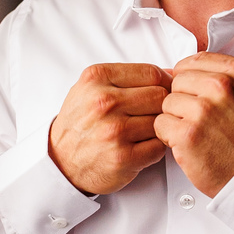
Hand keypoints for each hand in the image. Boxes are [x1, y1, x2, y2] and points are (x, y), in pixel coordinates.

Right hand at [49, 63, 173, 194]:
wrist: (61, 160)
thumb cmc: (80, 123)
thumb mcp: (91, 87)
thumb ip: (127, 77)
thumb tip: (171, 73)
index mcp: (97, 78)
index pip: (151, 73)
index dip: (165, 82)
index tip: (165, 90)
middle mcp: (104, 102)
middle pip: (160, 96)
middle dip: (162, 105)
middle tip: (153, 113)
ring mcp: (114, 130)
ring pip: (162, 121)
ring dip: (159, 127)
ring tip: (143, 131)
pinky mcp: (124, 157)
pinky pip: (159, 147)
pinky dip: (155, 147)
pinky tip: (140, 146)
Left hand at [154, 52, 233, 196]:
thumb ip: (228, 77)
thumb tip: (192, 70)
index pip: (195, 60)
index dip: (190, 79)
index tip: (196, 93)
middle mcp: (224, 86)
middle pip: (178, 80)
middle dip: (183, 99)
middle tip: (200, 119)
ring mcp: (204, 110)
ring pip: (167, 102)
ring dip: (176, 118)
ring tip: (198, 133)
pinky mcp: (188, 133)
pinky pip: (160, 124)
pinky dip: (169, 136)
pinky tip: (189, 144)